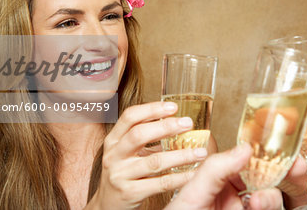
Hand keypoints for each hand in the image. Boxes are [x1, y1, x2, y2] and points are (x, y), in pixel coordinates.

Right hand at [86, 102, 207, 209]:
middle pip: (139, 134)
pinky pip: (160, 184)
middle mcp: (114, 155)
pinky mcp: (129, 193)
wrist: (106, 204)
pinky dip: (179, 177)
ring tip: (200, 152)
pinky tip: (193, 173)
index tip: (173, 106)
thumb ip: (145, 137)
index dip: (151, 109)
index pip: (130, 117)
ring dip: (180, 155)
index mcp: (113, 140)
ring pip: (154, 161)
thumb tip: (177, 123)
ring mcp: (120, 174)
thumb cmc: (123, 173)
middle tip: (188, 123)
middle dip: (166, 127)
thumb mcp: (126, 151)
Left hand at [165, 144, 281, 209]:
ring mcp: (243, 208)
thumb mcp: (193, 191)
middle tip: (296, 166)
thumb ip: (217, 169)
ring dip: (272, 197)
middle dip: (284, 172)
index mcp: (221, 179)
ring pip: (272, 199)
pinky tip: (258, 206)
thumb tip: (245, 148)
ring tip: (259, 201)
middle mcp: (235, 195)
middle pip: (268, 180)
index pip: (249, 162)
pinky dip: (268, 206)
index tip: (283, 148)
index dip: (268, 154)